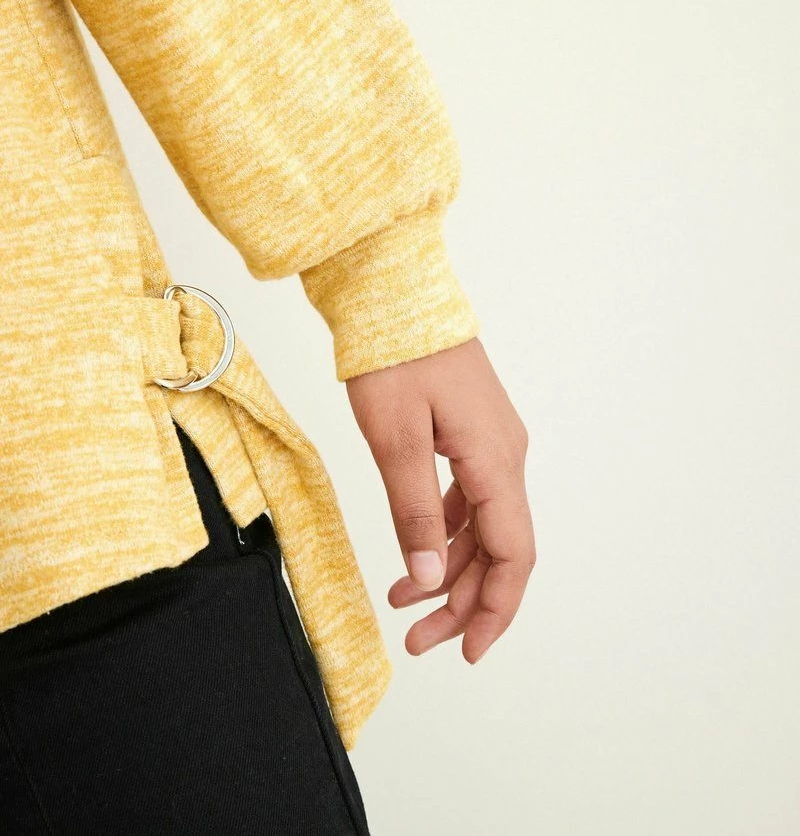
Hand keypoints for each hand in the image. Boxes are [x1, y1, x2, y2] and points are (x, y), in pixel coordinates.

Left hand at [345, 337, 534, 662]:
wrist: (395, 296)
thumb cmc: (394, 357)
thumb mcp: (395, 439)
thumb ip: (415, 511)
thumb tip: (429, 578)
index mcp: (495, 459)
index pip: (513, 553)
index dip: (494, 609)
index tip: (465, 651)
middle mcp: (506, 455)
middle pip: (500, 549)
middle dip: (463, 601)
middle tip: (416, 639)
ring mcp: (493, 444)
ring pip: (485, 527)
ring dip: (452, 571)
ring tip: (407, 603)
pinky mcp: (474, 434)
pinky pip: (472, 499)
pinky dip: (446, 534)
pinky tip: (417, 552)